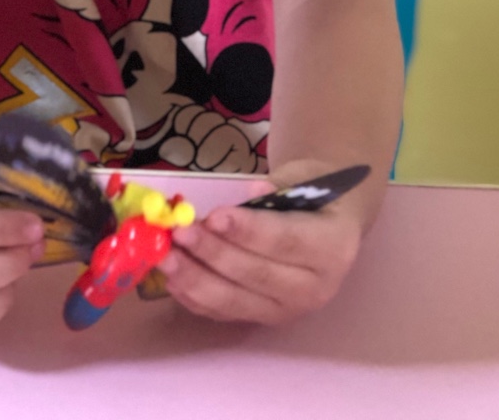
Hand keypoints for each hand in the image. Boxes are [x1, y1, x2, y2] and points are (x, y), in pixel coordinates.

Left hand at [158, 164, 366, 324]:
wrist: (329, 223)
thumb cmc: (314, 194)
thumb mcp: (304, 180)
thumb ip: (278, 187)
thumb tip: (251, 193)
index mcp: (332, 247)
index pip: (285, 241)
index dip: (247, 231)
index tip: (214, 216)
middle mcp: (314, 288)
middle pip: (256, 275)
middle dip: (213, 254)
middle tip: (179, 234)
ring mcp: (288, 310)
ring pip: (236, 301)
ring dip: (196, 279)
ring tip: (166, 257)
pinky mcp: (264, 320)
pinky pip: (225, 313)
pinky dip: (195, 297)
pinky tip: (171, 277)